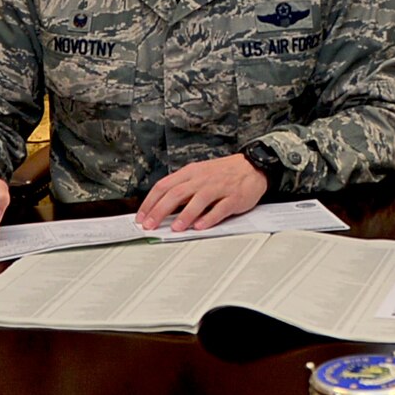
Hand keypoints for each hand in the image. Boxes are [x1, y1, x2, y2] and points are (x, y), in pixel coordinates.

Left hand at [136, 155, 266, 232]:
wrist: (253, 166)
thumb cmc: (224, 173)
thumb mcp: (199, 174)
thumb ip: (182, 189)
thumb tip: (161, 208)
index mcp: (191, 172)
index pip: (164, 186)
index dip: (150, 202)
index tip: (141, 217)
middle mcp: (202, 179)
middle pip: (176, 194)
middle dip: (160, 211)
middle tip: (150, 225)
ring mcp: (219, 187)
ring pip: (198, 200)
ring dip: (185, 215)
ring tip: (175, 228)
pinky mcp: (234, 197)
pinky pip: (220, 208)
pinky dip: (209, 218)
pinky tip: (201, 227)